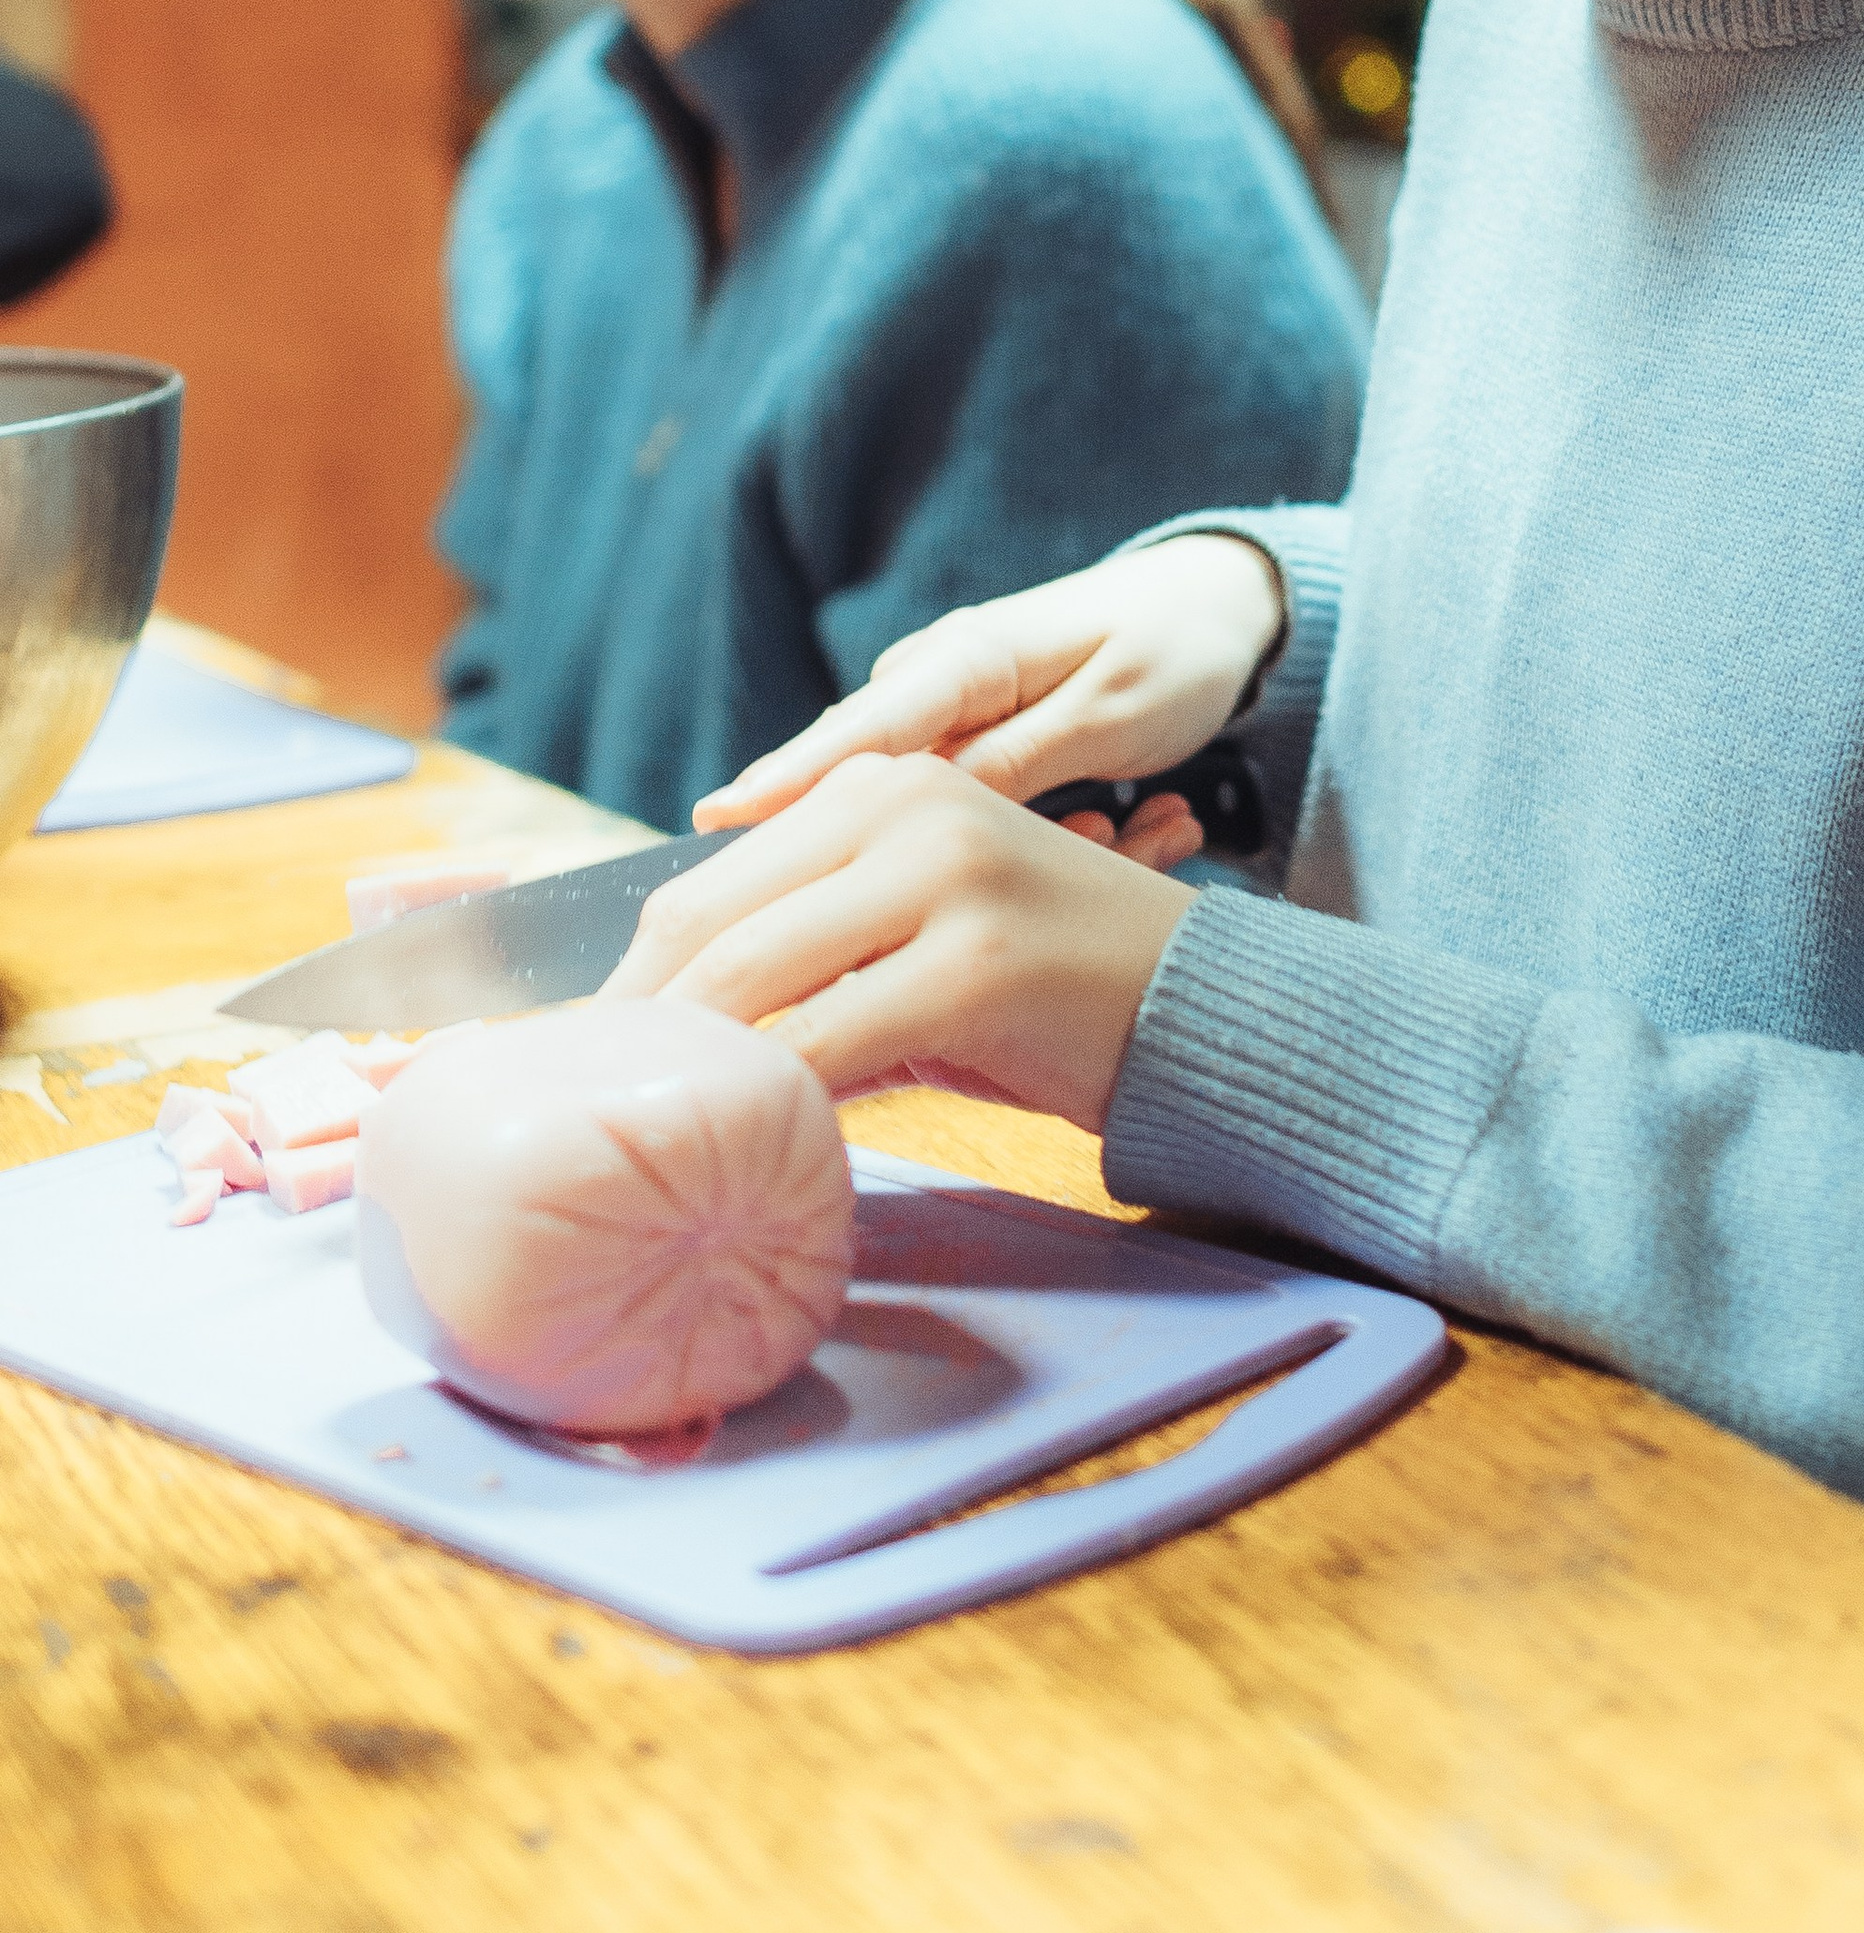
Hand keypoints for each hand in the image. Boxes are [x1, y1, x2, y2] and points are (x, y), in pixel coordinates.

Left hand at [603, 755, 1194, 1126]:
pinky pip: (828, 1040)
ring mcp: (944, 878)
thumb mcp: (923, 930)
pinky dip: (772, 1096)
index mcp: (883, 786)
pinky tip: (745, 1145)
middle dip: (635, 1024)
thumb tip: (676, 1038)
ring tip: (646, 1134)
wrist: (1205, 1010)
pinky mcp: (976, 964)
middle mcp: (908, 805)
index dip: (631, 978)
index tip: (590, 1055)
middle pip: (712, 921)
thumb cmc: (1050, 987)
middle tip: (594, 1110)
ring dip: (686, 1061)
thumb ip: (816, 954)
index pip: (709, 885)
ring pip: (754, 974)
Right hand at [694, 536, 1285, 830]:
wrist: (1214, 609)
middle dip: (874, 852)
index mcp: (964, 658)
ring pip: (921, 810)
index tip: (714, 822)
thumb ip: (1014, 760)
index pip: (857, 730)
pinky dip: (1044, 837)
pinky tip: (1140, 824)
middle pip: (862, 782)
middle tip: (928, 888)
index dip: (786, 780)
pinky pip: (966, 811)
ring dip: (1010, 846)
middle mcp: (937, 681)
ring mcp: (951, 713)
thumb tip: (909, 807)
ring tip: (1131, 823)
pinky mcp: (973, 744)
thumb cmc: (1173, 652)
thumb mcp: (1108, 713)